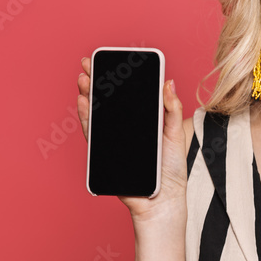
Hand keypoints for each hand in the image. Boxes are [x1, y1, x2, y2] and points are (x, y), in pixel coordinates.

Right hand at [77, 56, 186, 221]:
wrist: (163, 200)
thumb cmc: (171, 170)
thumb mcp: (176, 134)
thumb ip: (171, 109)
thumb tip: (168, 82)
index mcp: (143, 121)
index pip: (127, 96)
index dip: (117, 78)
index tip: (110, 61)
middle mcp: (126, 129)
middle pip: (108, 101)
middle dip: (97, 81)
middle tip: (89, 63)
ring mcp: (114, 140)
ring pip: (97, 114)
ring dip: (88, 95)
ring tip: (84, 78)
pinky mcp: (106, 154)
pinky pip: (93, 133)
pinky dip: (87, 118)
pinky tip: (84, 102)